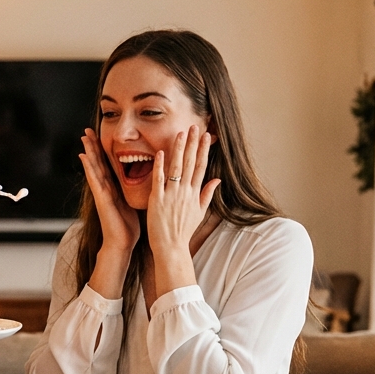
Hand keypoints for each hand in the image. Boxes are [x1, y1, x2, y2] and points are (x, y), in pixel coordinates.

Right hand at [79, 129, 139, 254]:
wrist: (121, 244)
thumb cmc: (128, 227)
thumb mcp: (133, 204)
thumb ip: (136, 192)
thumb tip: (148, 183)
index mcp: (115, 189)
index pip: (109, 165)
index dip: (105, 150)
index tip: (102, 136)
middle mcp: (106, 188)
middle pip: (99, 162)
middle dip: (93, 146)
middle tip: (87, 130)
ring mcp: (101, 192)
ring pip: (94, 167)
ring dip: (88, 151)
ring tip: (83, 137)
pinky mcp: (100, 198)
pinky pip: (94, 179)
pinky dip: (88, 168)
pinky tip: (83, 157)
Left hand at [147, 127, 220, 291]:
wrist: (171, 247)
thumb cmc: (184, 231)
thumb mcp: (200, 212)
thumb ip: (207, 194)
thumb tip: (217, 180)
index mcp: (195, 194)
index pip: (201, 166)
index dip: (203, 150)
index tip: (205, 135)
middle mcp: (185, 192)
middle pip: (191, 163)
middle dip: (193, 143)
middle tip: (194, 126)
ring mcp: (171, 195)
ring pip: (176, 167)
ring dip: (179, 149)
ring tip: (180, 133)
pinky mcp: (157, 200)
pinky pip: (159, 180)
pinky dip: (159, 166)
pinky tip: (159, 152)